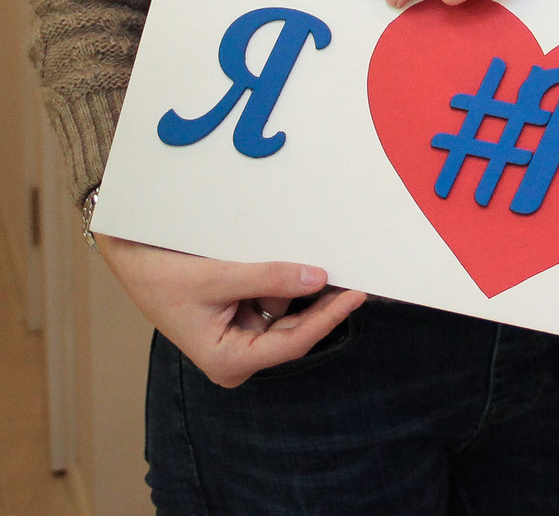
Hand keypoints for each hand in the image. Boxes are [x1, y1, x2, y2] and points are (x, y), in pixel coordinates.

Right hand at [98, 235, 365, 388]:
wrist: (136, 261)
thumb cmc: (164, 278)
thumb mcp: (219, 277)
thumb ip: (269, 278)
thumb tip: (316, 278)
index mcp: (228, 360)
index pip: (292, 343)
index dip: (328, 319)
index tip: (356, 295)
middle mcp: (238, 354)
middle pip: (296, 331)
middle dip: (323, 303)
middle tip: (358, 274)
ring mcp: (242, 336)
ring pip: (289, 313)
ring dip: (306, 290)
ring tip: (332, 261)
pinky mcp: (244, 315)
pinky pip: (277, 299)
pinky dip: (290, 282)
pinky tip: (305, 264)